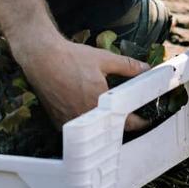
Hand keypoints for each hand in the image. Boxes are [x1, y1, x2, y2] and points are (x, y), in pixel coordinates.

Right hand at [12, 33, 151, 131]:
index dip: (138, 122)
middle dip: (119, 123)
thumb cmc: (72, 58)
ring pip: (92, 130)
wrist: (42, 58)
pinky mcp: (58, 121)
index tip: (145, 120)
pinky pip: (77, 127)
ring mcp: (70, 120)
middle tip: (127, 114)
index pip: (126, 122)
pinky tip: (85, 110)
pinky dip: (85, 123)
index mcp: (100, 103)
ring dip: (101, 124)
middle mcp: (85, 116)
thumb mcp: (104, 59)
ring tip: (107, 113)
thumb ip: (127, 66)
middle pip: (109, 128)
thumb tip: (146, 69)